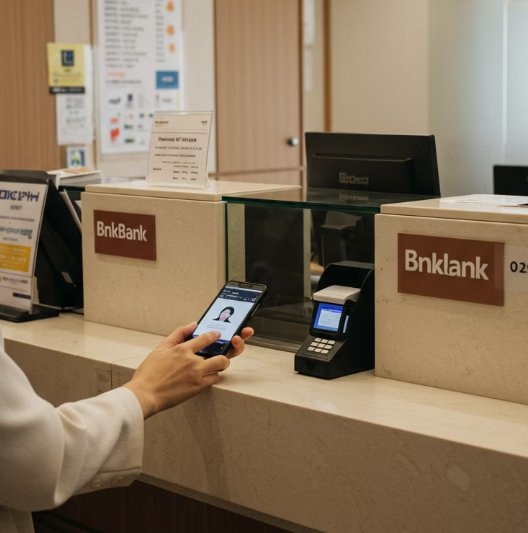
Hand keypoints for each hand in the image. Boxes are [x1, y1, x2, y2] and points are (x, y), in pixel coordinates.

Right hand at [123, 322, 253, 418]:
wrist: (145, 394)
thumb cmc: (150, 372)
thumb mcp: (161, 348)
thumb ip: (178, 334)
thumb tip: (193, 324)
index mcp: (183, 349)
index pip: (207, 338)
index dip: (215, 336)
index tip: (218, 335)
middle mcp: (193, 361)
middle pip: (221, 355)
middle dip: (224, 354)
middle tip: (221, 354)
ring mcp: (197, 375)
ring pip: (220, 367)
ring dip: (220, 365)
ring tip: (215, 365)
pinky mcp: (198, 388)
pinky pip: (214, 379)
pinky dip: (212, 376)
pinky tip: (206, 375)